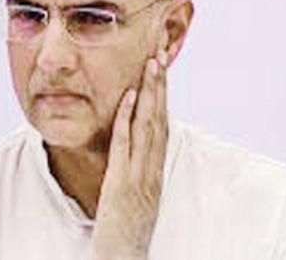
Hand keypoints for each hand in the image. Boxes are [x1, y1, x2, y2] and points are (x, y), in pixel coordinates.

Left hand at [90, 50, 168, 259]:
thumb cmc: (127, 232)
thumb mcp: (138, 198)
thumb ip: (139, 173)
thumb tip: (137, 150)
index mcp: (155, 172)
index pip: (163, 126)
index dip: (163, 96)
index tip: (161, 70)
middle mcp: (152, 170)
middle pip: (160, 119)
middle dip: (160, 85)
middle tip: (160, 54)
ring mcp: (139, 176)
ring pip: (148, 126)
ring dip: (150, 93)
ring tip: (150, 65)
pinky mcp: (121, 184)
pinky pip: (125, 147)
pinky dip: (128, 120)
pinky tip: (128, 98)